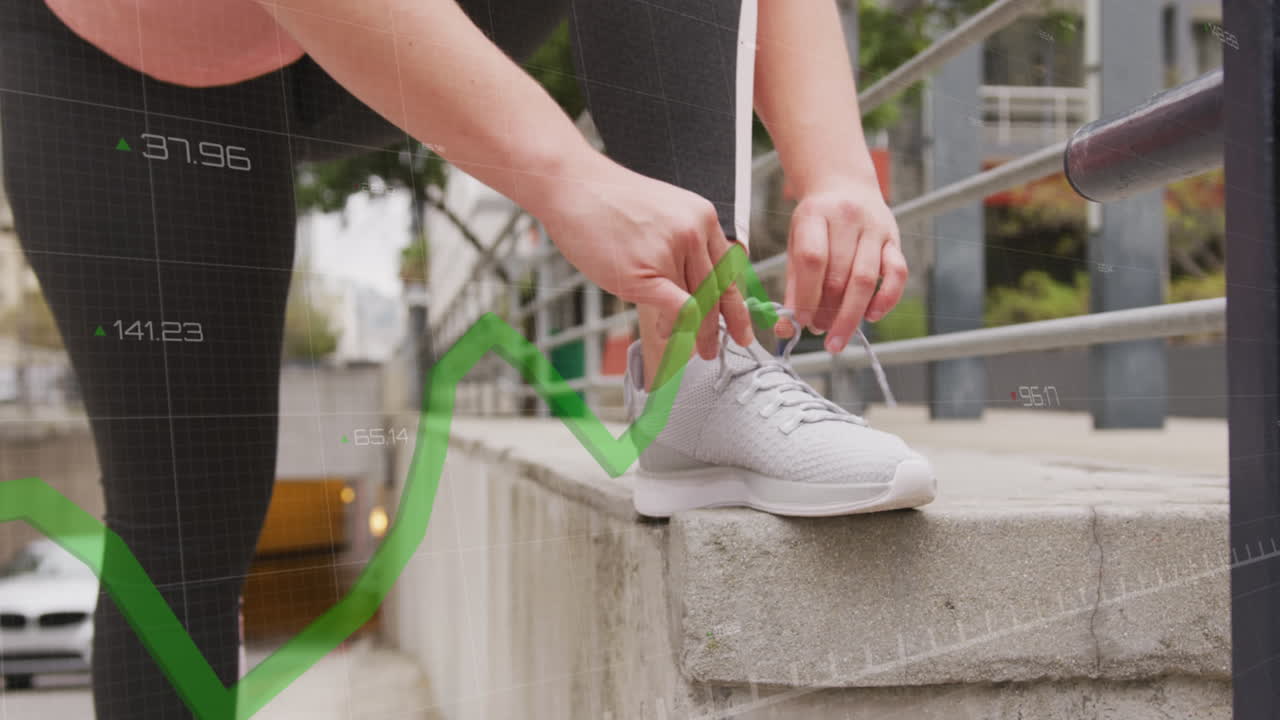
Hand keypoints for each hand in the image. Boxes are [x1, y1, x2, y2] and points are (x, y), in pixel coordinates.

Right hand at [536, 155, 752, 359]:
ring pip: (697, 304)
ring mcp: (671, 251)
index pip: (728, 269)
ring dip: (693, 332)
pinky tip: (665, 333)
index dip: (736, 304)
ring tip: (690, 348)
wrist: (573, 186)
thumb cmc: (608, 202)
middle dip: (720, 328)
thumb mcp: (663, 212)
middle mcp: (693, 232)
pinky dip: (675, 328)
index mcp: (702, 217)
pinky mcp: (647, 272)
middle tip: (715, 349)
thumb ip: (683, 243)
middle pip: (717, 291)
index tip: (740, 326)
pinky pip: (679, 309)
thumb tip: (693, 284)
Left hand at [774, 177, 906, 353]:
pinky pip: (898, 273)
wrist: (845, 185)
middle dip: (828, 312)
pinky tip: (872, 316)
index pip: (812, 259)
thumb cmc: (817, 222)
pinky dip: (886, 300)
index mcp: (815, 215)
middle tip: (820, 332)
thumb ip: (794, 285)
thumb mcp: (796, 242)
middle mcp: (847, 218)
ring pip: (867, 279)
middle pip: (840, 275)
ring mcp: (874, 228)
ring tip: (837, 336)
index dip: (807, 295)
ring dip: (852, 315)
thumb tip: (785, 328)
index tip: (800, 321)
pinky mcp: (894, 238)